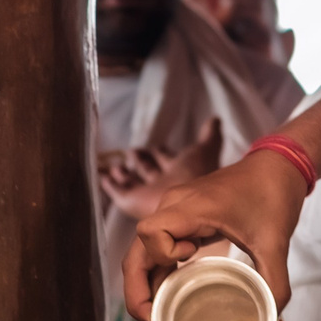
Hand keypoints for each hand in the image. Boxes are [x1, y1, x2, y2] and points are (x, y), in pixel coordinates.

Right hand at [96, 117, 223, 219]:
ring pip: (133, 182)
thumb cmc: (197, 175)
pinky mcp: (132, 202)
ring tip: (116, 166)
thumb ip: (210, 136)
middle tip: (132, 151)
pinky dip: (110, 185)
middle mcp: (162, 182)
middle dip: (142, 161)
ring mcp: (147, 193)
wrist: (186, 202)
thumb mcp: (206, 150)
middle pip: (149, 170)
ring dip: (124, 174)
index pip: (167, 160)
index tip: (157, 145)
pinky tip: (104, 178)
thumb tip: (215, 118)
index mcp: (180, 171)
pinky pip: (118, 193)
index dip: (162, 152)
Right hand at [124, 147, 308, 320]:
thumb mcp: (275, 241)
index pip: (149, 231)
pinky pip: (157, 251)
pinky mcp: (181, 222)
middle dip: (137, 292)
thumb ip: (274, 281)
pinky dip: (158, 276)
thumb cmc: (272, 194)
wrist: (276, 167)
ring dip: (145, 288)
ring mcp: (174, 214)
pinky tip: (168, 299)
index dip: (162, 254)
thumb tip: (271, 319)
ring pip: (142, 254)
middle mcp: (173, 207)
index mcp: (191, 206)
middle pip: (135, 252)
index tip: (190, 259)